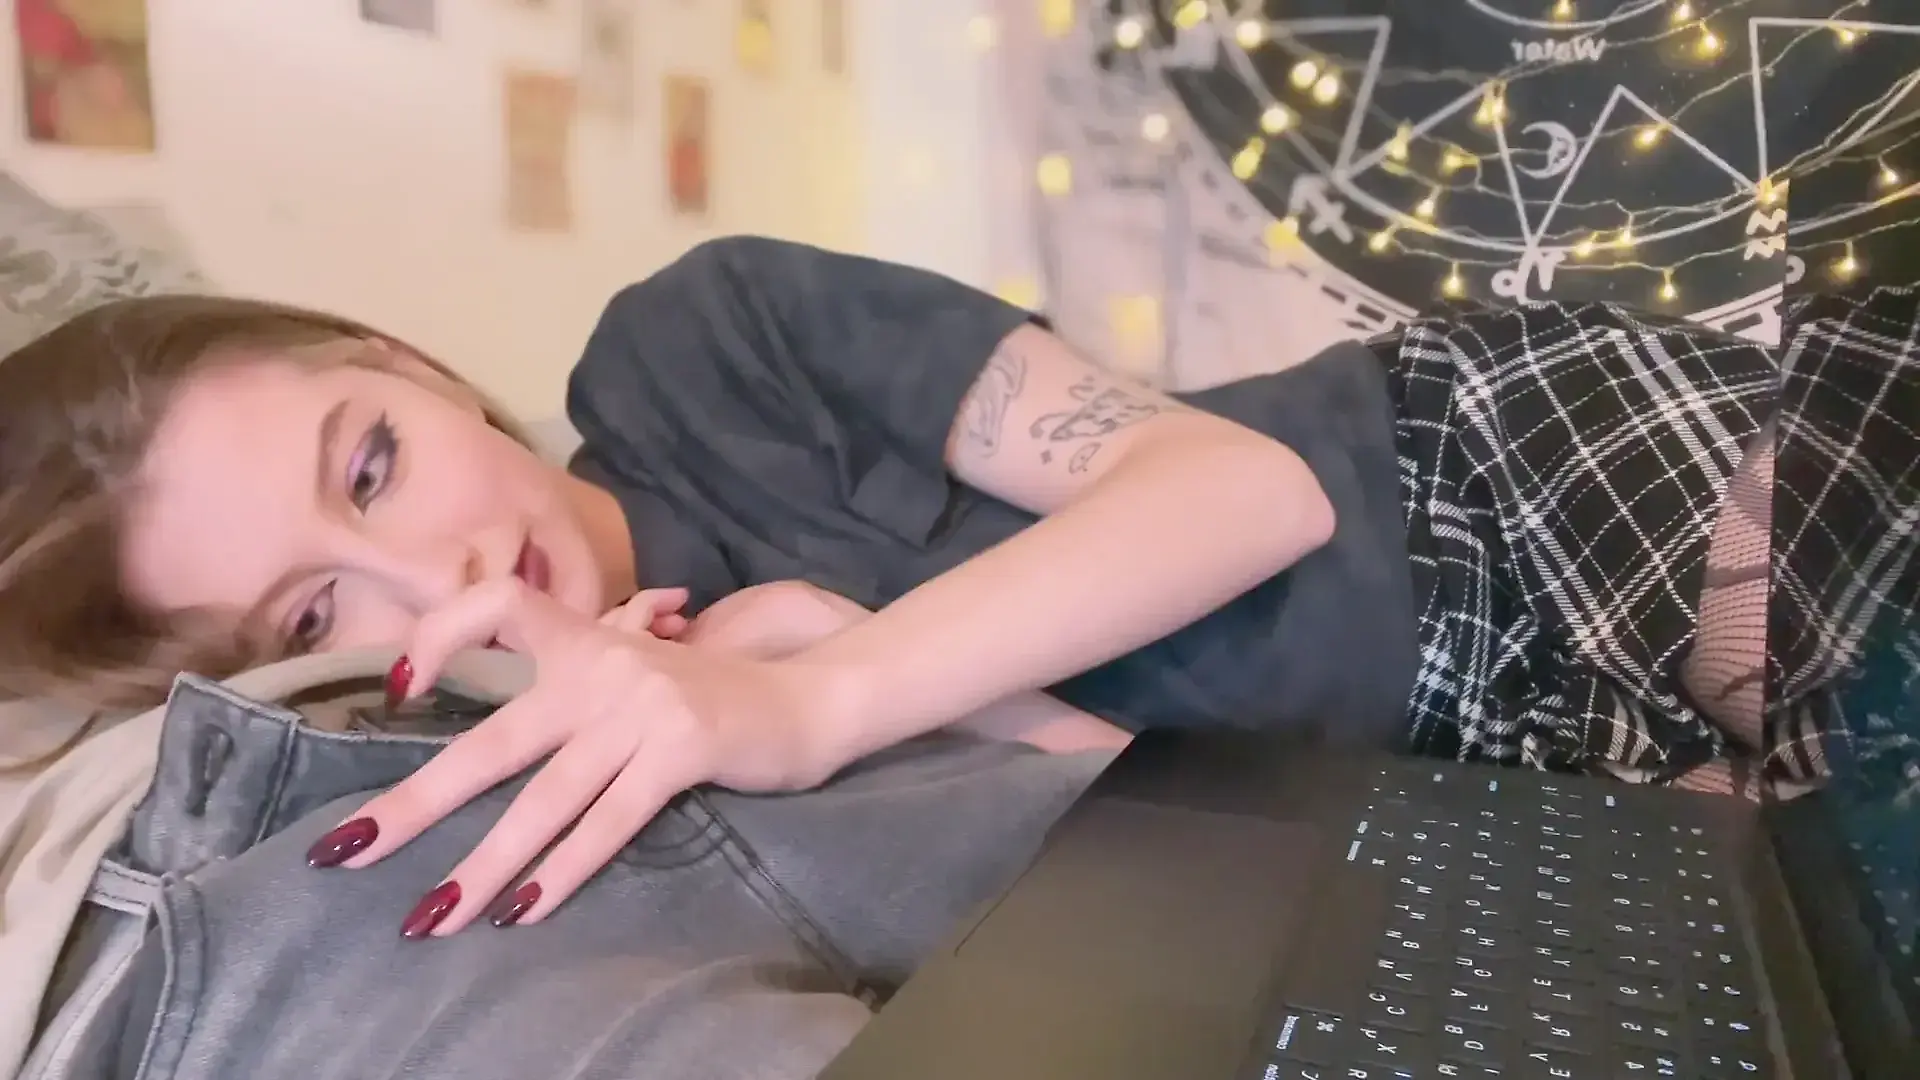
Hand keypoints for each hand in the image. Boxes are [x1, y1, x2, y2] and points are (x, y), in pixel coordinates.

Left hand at [305, 579, 843, 937]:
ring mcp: (643, 708)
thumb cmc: (716, 697)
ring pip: (545, 798)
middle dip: (416, 805)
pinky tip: (524, 911)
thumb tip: (506, 732)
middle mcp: (605, 666)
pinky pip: (609, 820)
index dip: (441, 636)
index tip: (398, 692)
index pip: (499, 606)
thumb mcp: (641, 669)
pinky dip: (563, 871)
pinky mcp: (682, 749)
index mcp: (587, 639)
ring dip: (482, 867)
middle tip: (344, 851)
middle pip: (492, 742)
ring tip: (431, 917)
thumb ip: (580, 679)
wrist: (812, 700)